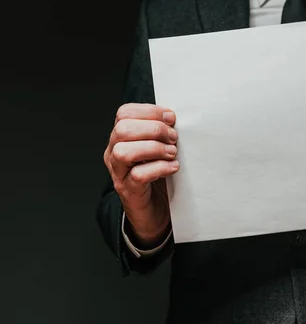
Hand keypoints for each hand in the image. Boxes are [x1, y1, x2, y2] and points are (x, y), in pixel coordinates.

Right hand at [104, 103, 178, 246]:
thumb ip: (161, 133)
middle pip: (122, 129)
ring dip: (154, 148)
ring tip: (172, 153)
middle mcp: (113, 154)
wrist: (155, 212)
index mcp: (120, 139)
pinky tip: (173, 167)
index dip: (149, 111)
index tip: (171, 118)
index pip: (124, 113)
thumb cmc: (158, 176)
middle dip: (153, 129)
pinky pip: (138, 175)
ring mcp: (119, 174)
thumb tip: (174, 118)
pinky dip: (159, 168)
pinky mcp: (129, 191)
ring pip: (124, 152)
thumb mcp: (158, 149)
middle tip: (173, 138)